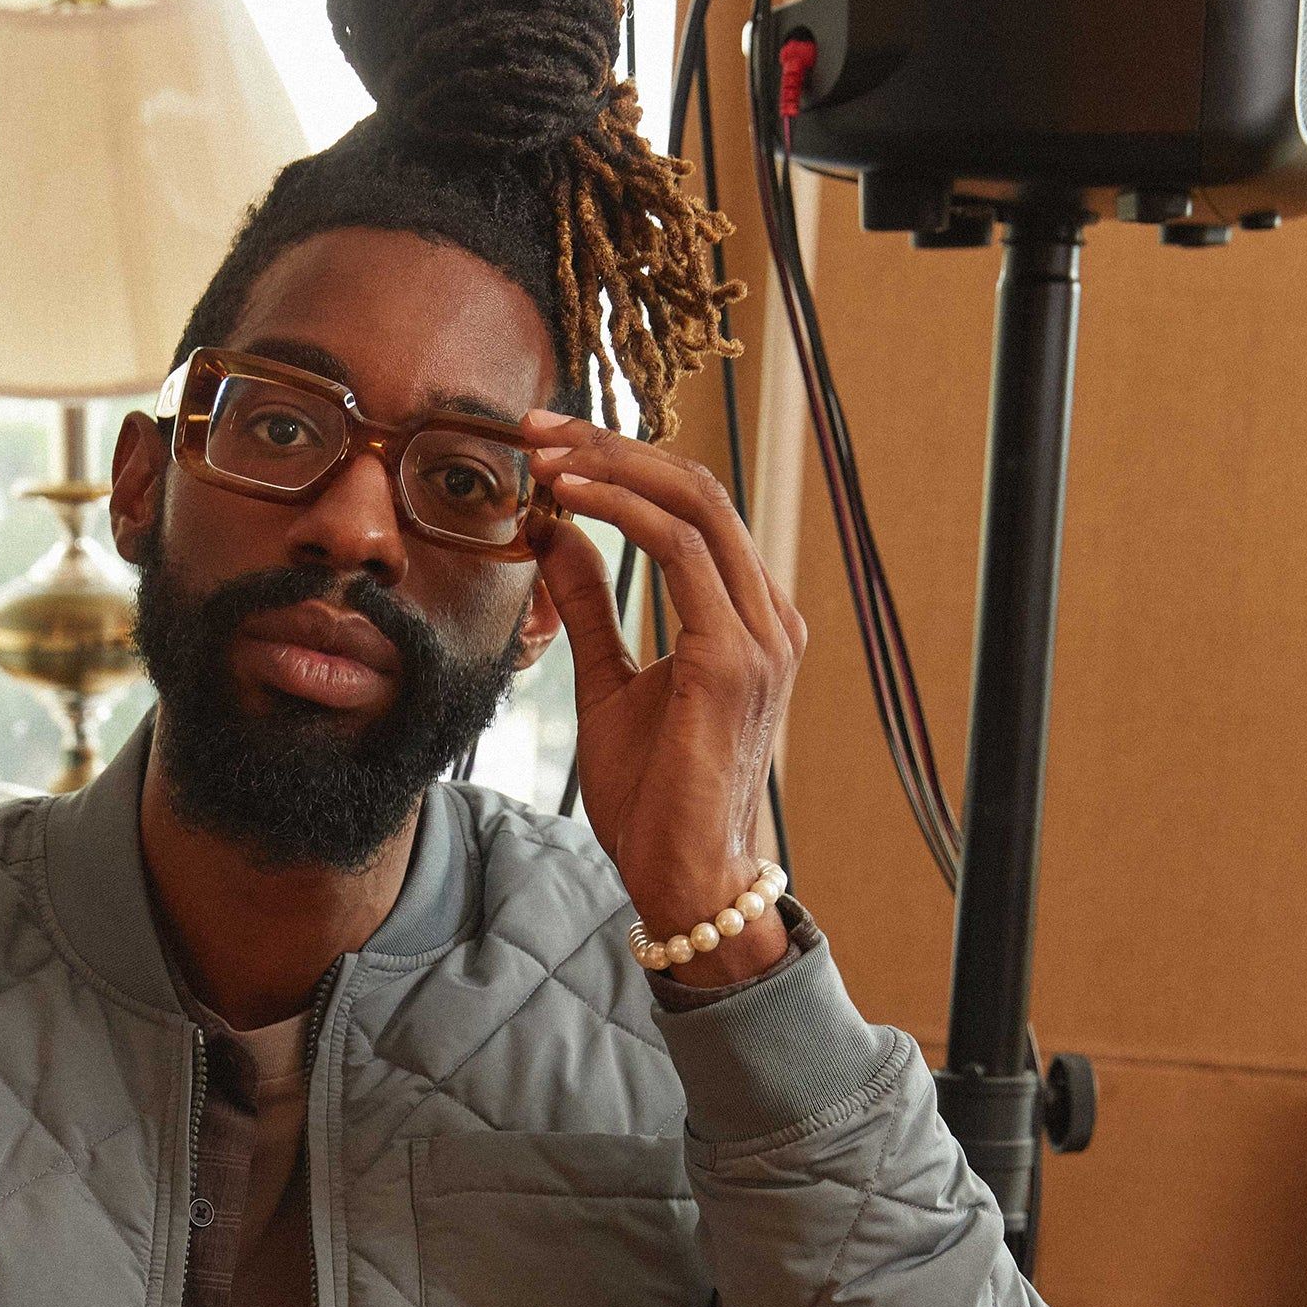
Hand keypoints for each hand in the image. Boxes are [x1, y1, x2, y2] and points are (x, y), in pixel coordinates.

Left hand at [521, 419, 805, 986]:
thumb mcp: (607, 683)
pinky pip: (680, 551)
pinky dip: (621, 513)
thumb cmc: (652, 797)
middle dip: (612, 448)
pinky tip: (567, 501)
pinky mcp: (734, 656)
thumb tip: (556, 536)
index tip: (551, 448)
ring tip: (543, 455)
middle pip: (696, 488)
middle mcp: (768, 615)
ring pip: (693, 503)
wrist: (685, 878)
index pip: (692, 508)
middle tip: (537, 428)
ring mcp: (761, 633)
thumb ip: (591, 608)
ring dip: (611, 468)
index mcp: (747, 618)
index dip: (622, 465)